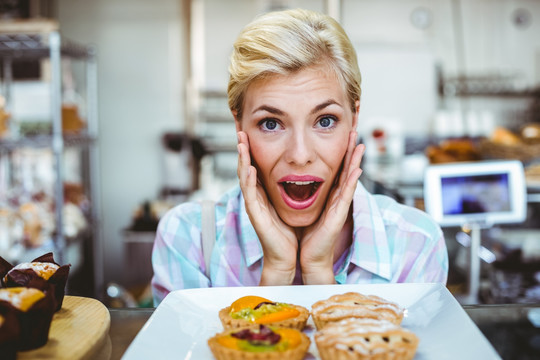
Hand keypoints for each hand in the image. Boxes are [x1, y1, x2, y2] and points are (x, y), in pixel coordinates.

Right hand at [237, 131, 297, 284]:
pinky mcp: (255, 215)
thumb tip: (299, 170)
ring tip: (240, 142)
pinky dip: (249, 181)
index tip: (250, 130)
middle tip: (239, 129)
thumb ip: (289, 188)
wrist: (287, 255)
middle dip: (242, 148)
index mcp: (264, 192)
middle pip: (245, 167)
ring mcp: (253, 205)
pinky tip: (249, 168)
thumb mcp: (289, 203)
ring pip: (244, 177)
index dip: (251, 148)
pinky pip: (250, 195)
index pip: (255, 165)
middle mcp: (256, 196)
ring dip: (241, 159)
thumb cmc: (288, 231)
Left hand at [299, 131, 364, 283]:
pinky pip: (346, 196)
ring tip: (360, 144)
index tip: (342, 133)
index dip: (340, 151)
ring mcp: (340, 206)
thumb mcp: (304, 207)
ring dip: (356, 161)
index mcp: (328, 195)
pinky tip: (357, 170)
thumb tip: (292, 176)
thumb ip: (302, 192)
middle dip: (351, 150)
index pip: (335, 167)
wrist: (308, 256)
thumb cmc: (306, 234)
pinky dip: (352, 182)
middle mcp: (336, 198)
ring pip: (350, 179)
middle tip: (355, 130)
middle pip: (346, 169)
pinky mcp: (338, 216)